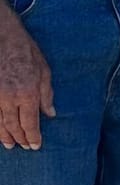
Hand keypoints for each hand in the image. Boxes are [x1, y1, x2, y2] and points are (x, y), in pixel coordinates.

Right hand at [0, 5, 54, 150]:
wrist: (2, 36)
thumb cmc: (25, 51)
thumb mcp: (44, 71)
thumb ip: (46, 95)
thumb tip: (50, 114)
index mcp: (28, 94)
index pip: (30, 123)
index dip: (33, 137)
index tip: (35, 146)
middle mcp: (9, 98)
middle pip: (13, 126)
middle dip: (19, 139)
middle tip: (24, 147)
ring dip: (4, 136)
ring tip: (9, 145)